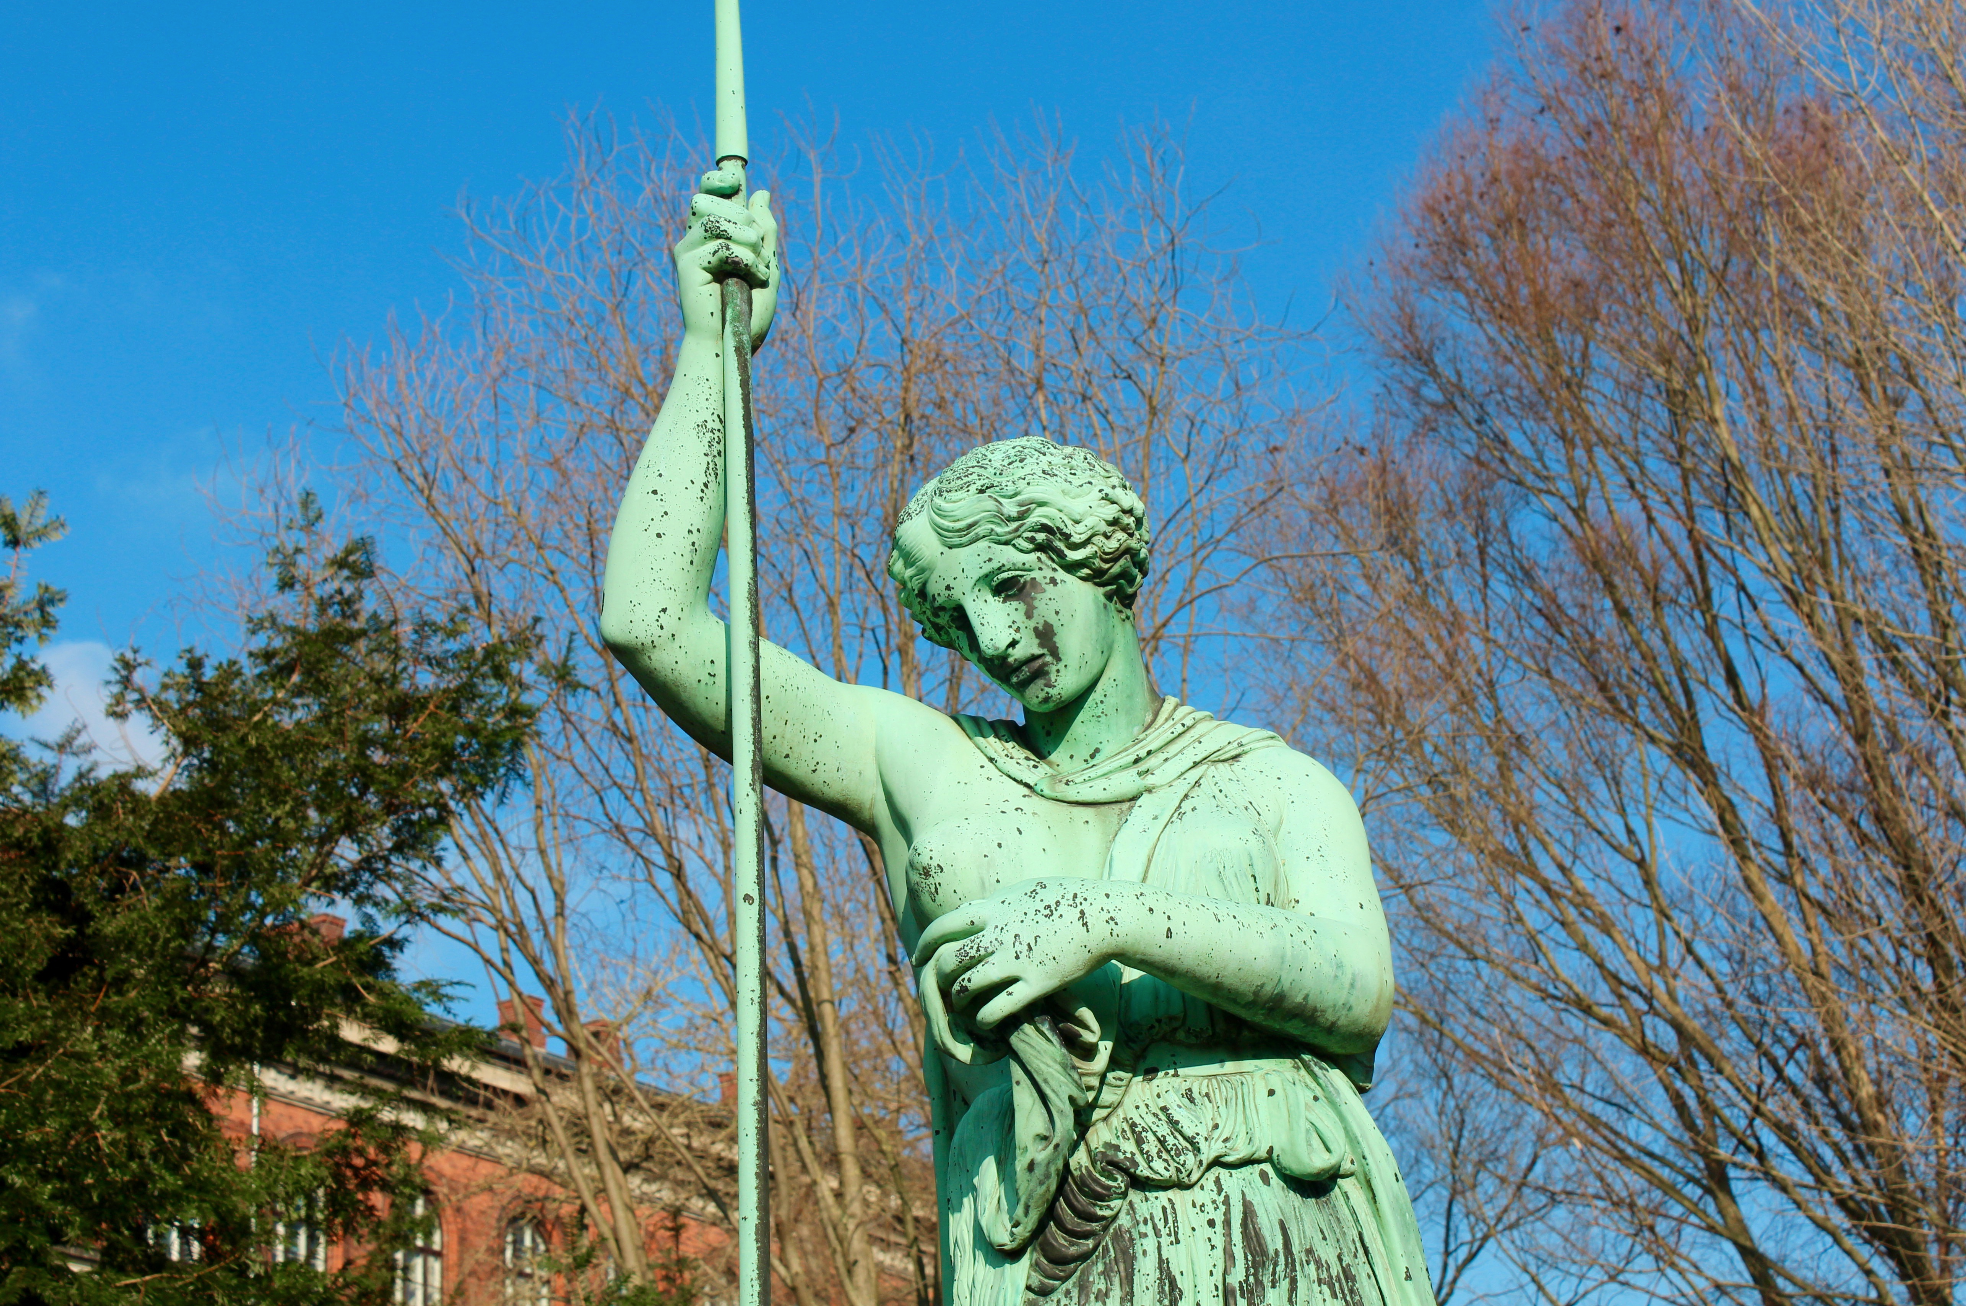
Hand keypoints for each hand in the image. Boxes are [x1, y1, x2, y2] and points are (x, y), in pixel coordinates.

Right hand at [673, 169, 778, 350]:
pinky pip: (721, 247)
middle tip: (759, 249)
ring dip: (748, 240)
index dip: (717, 180)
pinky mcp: (686, 268)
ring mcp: (686, 253)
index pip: (705, 192)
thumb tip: (761, 192)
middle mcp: (692, 240)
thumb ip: (765, 231)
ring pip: (717, 222)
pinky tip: (754, 279)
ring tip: (760, 266)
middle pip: (711, 201)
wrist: (733, 344)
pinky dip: (746, 260)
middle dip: (745, 220)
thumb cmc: (748, 311)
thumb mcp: (766, 264)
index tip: (735, 183)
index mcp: (708, 236)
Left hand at [912, 879, 1128, 1059]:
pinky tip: (984, 1022)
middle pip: (951, 959)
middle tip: (939, 989)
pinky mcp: (1038, 982)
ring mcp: (1018, 959)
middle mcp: (1001, 933)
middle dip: (939, 978)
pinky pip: (998, 1007)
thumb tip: (971, 909)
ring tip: (961, 1007)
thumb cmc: (1068, 898)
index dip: (925, 945)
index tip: (917, 959)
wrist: (1106, 915)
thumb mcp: (1025, 890)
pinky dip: (984, 1018)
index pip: (944, 927)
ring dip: (959, 1000)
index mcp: (995, 908)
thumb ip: (996, 902)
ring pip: (969, 985)